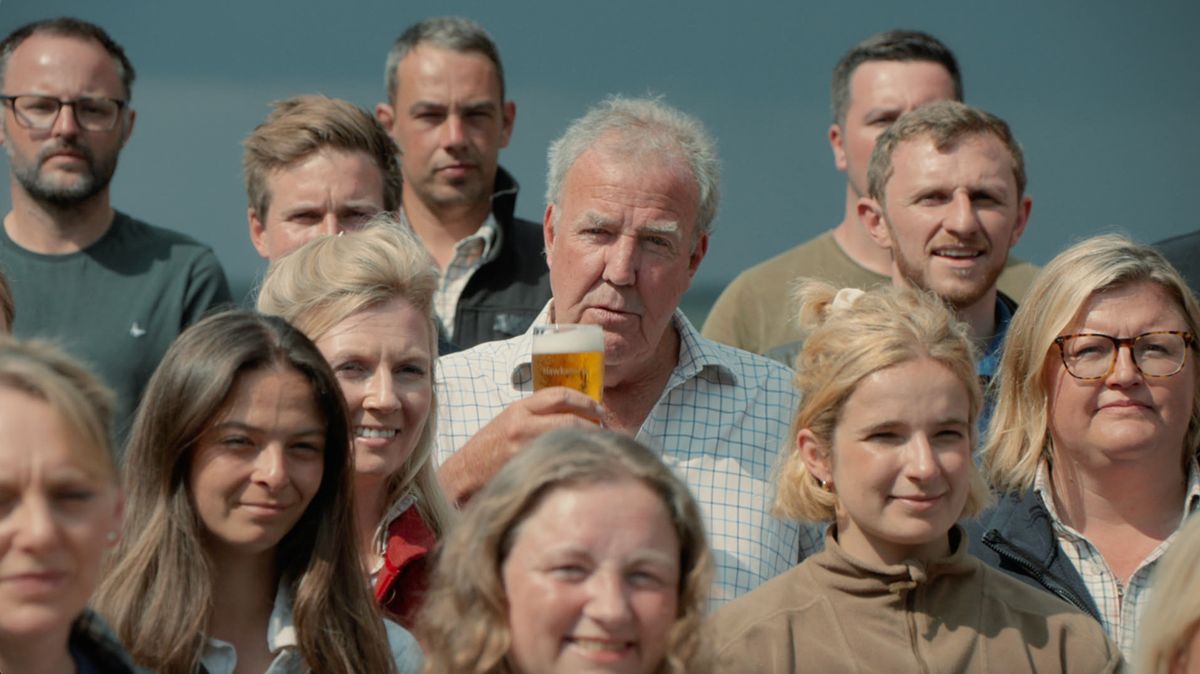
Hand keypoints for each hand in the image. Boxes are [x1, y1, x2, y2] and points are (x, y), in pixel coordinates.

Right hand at [437, 387, 603, 503]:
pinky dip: (576, 457)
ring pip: (569, 438)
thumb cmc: (489, 449)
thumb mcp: (510, 421)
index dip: (584, 400)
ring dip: (589, 441)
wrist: (465, 475)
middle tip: (605, 428)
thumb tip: (574, 414)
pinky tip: (584, 460)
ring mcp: (525, 448)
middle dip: (593, 423)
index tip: (599, 407)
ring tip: (599, 444)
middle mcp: (522, 425)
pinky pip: (560, 459)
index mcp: (519, 409)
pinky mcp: (527, 468)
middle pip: (570, 418)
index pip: (559, 395)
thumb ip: (537, 415)